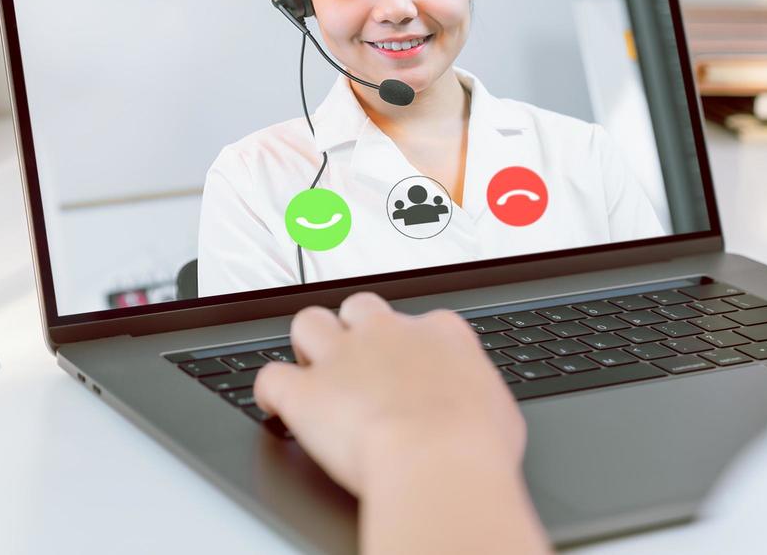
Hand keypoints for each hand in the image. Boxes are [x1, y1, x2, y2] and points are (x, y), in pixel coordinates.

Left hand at [254, 293, 547, 552]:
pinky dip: (269, 392)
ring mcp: (342, 356)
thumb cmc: (475, 444)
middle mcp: (387, 333)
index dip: (407, 345)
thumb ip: (474, 394)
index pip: (418, 321)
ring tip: (313, 373)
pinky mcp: (304, 390)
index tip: (406, 366)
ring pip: (308, 322)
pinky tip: (274, 406)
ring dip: (307, 345)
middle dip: (353, 329)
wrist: (438, 459)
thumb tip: (475, 409)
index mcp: (438, 334)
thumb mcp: (497, 412)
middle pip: (358, 308)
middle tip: (357, 364)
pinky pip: (270, 377)